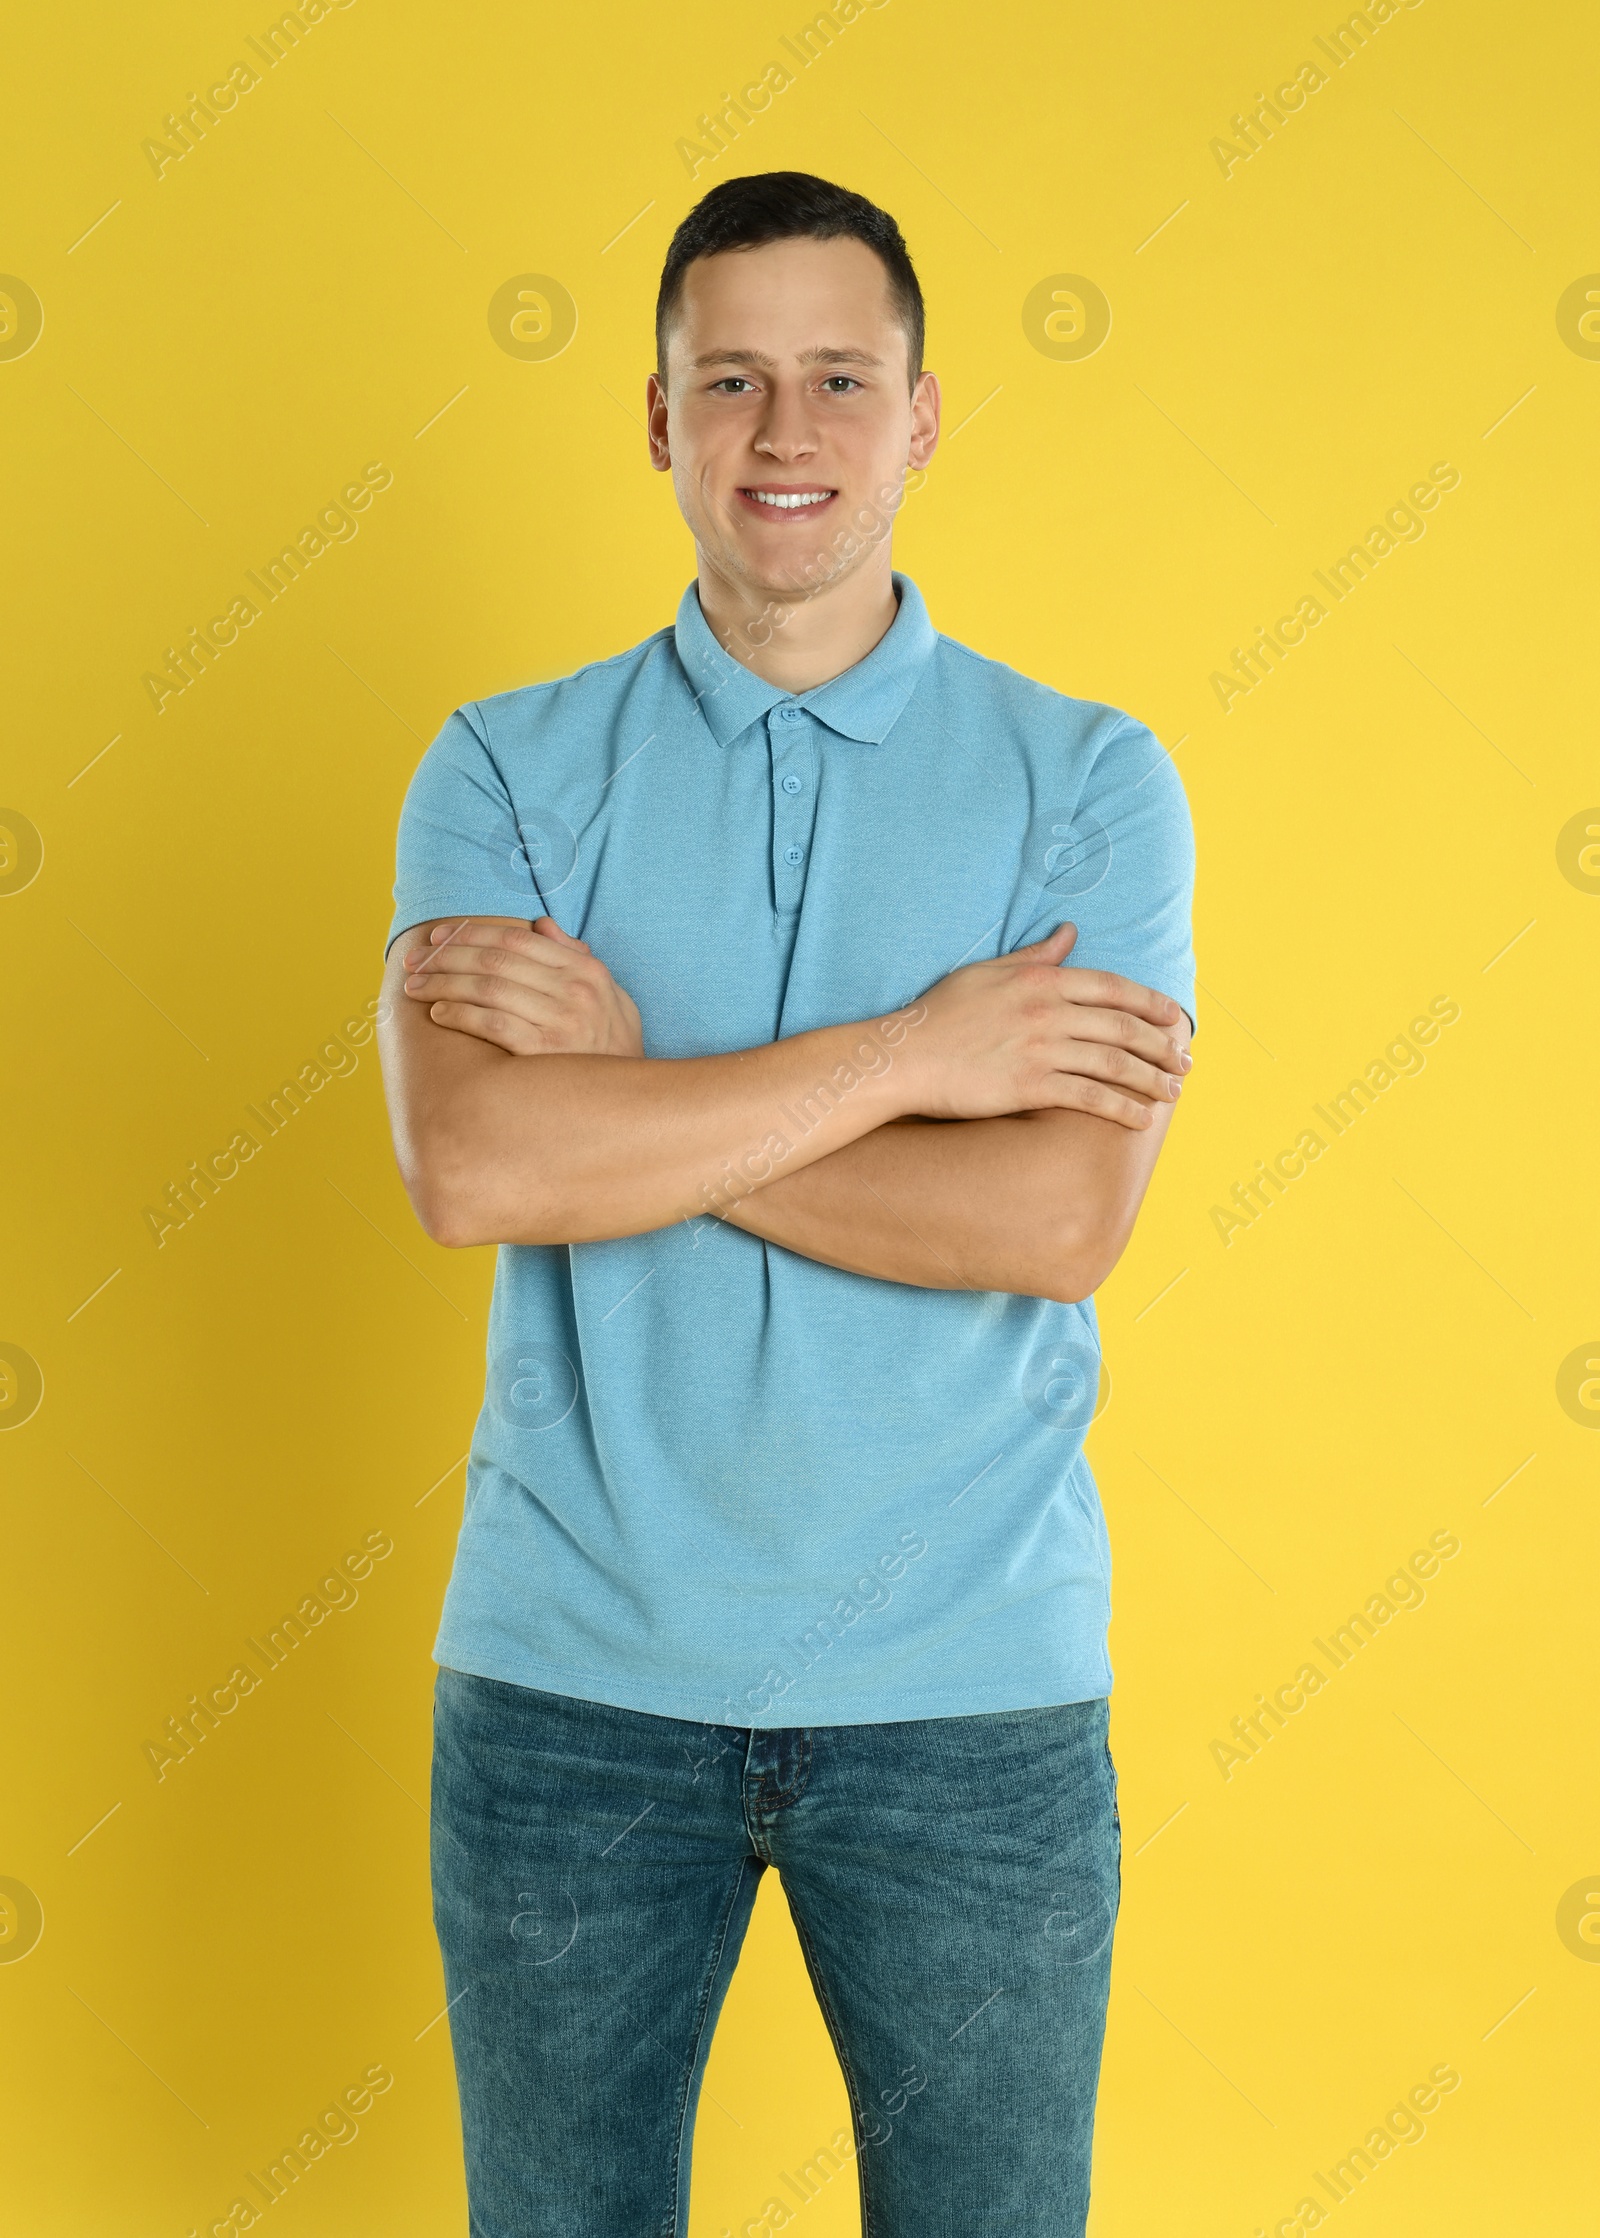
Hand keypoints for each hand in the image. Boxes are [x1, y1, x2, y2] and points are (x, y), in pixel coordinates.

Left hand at [400, 917, 643, 1056]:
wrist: (632, 1100)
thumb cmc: (614, 1046)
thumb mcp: (609, 994)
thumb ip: (576, 956)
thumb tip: (542, 924)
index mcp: (586, 970)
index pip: (517, 939)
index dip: (472, 933)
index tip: (439, 936)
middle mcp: (575, 990)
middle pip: (495, 960)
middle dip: (446, 956)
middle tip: (413, 961)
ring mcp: (561, 1021)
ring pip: (487, 988)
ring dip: (443, 984)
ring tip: (415, 988)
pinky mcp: (545, 1052)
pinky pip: (491, 1024)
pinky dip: (460, 1014)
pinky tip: (438, 1013)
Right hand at [900, 922, 1191, 1127]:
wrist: (904, 1056)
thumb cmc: (940, 1013)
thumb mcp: (987, 972)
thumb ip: (1035, 956)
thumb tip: (1069, 931)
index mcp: (1040, 982)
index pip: (1113, 988)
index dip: (1151, 1004)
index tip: (1175, 1019)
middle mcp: (1047, 1012)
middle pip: (1122, 1027)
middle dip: (1161, 1046)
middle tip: (1184, 1062)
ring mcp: (1040, 1050)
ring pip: (1114, 1064)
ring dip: (1151, 1079)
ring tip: (1172, 1092)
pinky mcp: (1030, 1087)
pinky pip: (1089, 1097)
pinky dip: (1121, 1108)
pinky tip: (1140, 1119)